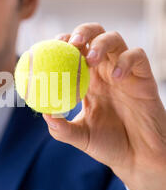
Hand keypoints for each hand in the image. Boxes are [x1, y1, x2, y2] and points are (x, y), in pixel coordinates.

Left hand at [43, 23, 165, 189]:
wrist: (138, 157)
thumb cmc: (109, 145)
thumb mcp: (81, 138)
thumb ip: (62, 129)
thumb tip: (44, 114)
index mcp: (87, 79)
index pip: (73, 50)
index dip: (62, 42)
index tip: (49, 45)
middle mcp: (105, 70)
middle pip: (94, 35)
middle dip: (82, 32)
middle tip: (70, 43)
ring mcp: (125, 71)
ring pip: (115, 39)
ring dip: (101, 43)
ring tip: (90, 58)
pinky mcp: (144, 77)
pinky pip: (138, 56)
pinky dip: (126, 60)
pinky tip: (116, 76)